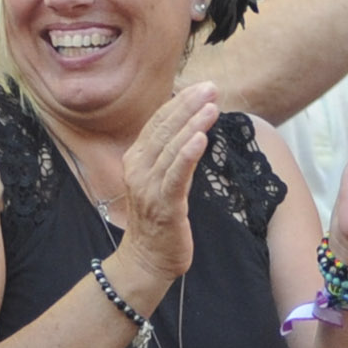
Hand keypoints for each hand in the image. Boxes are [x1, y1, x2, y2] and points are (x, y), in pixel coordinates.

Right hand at [117, 83, 219, 284]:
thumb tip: (193, 128)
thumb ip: (171, 154)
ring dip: (193, 125)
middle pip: (164, 130)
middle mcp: (138, 169)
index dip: (180, 103)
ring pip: (172, 149)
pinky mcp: (164, 206)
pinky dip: (188, 155)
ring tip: (211, 107)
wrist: (146, 260)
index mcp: (136, 159)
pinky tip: (201, 138)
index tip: (202, 87)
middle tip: (211, 88)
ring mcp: (149, 188)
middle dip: (189, 106)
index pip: (158, 123)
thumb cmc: (159, 219)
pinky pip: (176, 176)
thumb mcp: (161, 179)